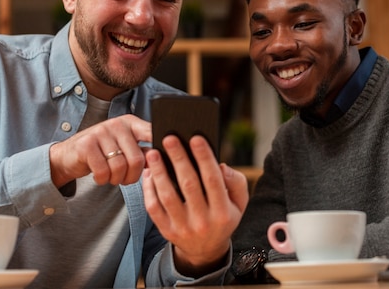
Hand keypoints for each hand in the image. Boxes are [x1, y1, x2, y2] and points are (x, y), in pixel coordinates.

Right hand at [49, 114, 151, 186]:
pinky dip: (102, 179)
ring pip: (120, 167)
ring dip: (116, 179)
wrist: (69, 155)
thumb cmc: (102, 153)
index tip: (160, 161)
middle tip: (125, 179)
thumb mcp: (123, 147)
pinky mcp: (86, 145)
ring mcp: (100, 132)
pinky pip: (103, 171)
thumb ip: (142, 151)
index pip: (151, 132)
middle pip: (137, 159)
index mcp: (130, 123)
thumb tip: (162, 159)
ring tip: (111, 177)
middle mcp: (117, 124)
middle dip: (132, 176)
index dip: (159, 148)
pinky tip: (99, 176)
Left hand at [142, 135, 248, 276]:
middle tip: (169, 139)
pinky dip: (149, 189)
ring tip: (154, 153)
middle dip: (179, 159)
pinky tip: (149, 173)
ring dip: (159, 172)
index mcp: (223, 212)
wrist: (206, 251)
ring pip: (168, 196)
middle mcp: (203, 221)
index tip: (196, 138)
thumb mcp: (240, 203)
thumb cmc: (223, 217)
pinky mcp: (167, 231)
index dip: (204, 157)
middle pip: (188, 184)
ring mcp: (183, 227)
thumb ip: (236, 182)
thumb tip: (221, 166)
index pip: (213, 179)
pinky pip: (154, 208)